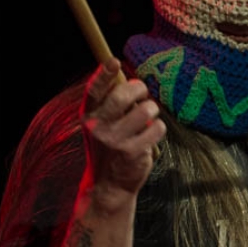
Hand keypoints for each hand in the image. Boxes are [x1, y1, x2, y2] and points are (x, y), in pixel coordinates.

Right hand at [80, 58, 165, 200]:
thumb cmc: (110, 146)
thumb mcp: (102, 124)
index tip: (114, 61)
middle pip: (123, 95)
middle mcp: (98, 126)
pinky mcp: (132, 151)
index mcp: (89, 115)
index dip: (104, 73)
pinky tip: (150, 137)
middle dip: (139, 89)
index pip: (95, 90)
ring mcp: (114, 140)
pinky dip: (158, 129)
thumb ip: (111, 103)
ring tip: (147, 118)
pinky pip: (157, 128)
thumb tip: (130, 79)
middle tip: (142, 93)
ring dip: (151, 110)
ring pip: (145, 110)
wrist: (108, 184)